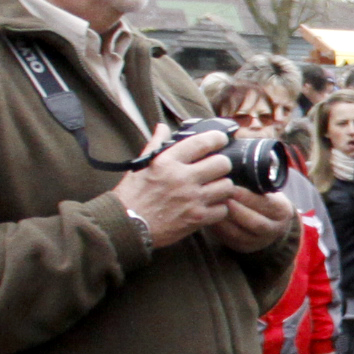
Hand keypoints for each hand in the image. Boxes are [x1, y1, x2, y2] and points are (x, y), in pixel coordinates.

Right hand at [117, 127, 232, 247]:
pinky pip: (223, 209)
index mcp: (167, 162)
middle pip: (222, 163)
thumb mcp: (141, 166)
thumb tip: (162, 127)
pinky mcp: (197, 218)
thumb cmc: (132, 196)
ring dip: (222, 186)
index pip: (202, 142)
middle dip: (222, 164)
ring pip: (227, 186)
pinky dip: (219, 208)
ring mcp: (192, 199)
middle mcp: (182, 178)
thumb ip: (155, 144)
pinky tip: (210, 206)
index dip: (217, 138)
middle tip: (216, 169)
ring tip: (214, 188)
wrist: (127, 225)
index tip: (220, 139)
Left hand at [208, 184, 295, 252]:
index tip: (230, 185)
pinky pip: (228, 239)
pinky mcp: (244, 247)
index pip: (265, 204)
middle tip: (216, 194)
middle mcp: (274, 229)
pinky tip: (208, 215)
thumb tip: (237, 167)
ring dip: (222, 218)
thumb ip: (258, 182)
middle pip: (252, 221)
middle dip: (233, 207)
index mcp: (282, 211)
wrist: (270, 221)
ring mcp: (259, 241)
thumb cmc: (264, 197)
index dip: (247, 195)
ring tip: (209, 204)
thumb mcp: (269, 190)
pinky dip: (217, 227)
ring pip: (238, 232)